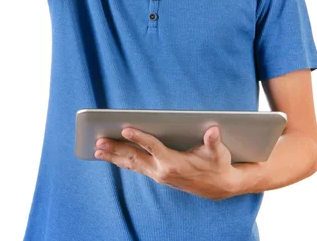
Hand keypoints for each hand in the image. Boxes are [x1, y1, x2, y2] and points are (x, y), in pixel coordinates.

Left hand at [94, 125, 241, 200]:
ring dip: (114, 157)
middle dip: (116, 149)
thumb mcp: (218, 153)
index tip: (125, 130)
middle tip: (99, 142)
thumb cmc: (218, 165)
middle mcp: (162, 171)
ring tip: (97, 150)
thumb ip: (213, 141)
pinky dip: (122, 161)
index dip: (139, 138)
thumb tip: (213, 131)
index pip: (152, 147)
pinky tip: (112, 156)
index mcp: (173, 163)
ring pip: (132, 164)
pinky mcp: (157, 175)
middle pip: (135, 158)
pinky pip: (136, 167)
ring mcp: (158, 174)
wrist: (219, 187)